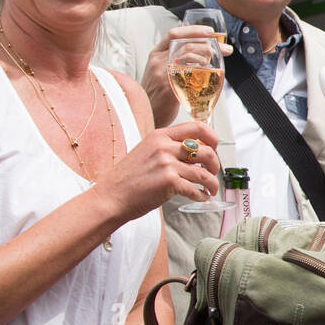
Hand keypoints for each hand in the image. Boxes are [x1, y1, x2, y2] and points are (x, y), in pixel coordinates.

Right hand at [94, 120, 220, 219]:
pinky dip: (201, 195)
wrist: (110, 197)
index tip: (214, 147)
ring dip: (211, 183)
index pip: (196, 127)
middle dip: (214, 164)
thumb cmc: (127, 178)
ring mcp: (167, 164)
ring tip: (210, 189)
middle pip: (206, 150)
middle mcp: (164, 147)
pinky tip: (201, 197)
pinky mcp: (168, 182)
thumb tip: (192, 150)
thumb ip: (166, 147)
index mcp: (159, 135)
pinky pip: (195, 189)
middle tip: (212, 172)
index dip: (212, 137)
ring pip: (203, 173)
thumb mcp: (145, 151)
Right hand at [143, 25, 232, 127]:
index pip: (174, 34)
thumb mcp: (159, 70)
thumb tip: (193, 46)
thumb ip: (172, 57)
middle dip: (209, 43)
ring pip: (189, 55)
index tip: (211, 32)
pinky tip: (212, 71)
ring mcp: (162, 73)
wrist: (146, 114)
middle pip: (186, 43)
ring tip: (222, 56)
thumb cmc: (156, 94)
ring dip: (209, 54)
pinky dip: (203, 69)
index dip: (194, 30)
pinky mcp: (168, 87)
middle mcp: (158, 61)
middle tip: (226, 48)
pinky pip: (189, 73)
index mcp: (156, 54)